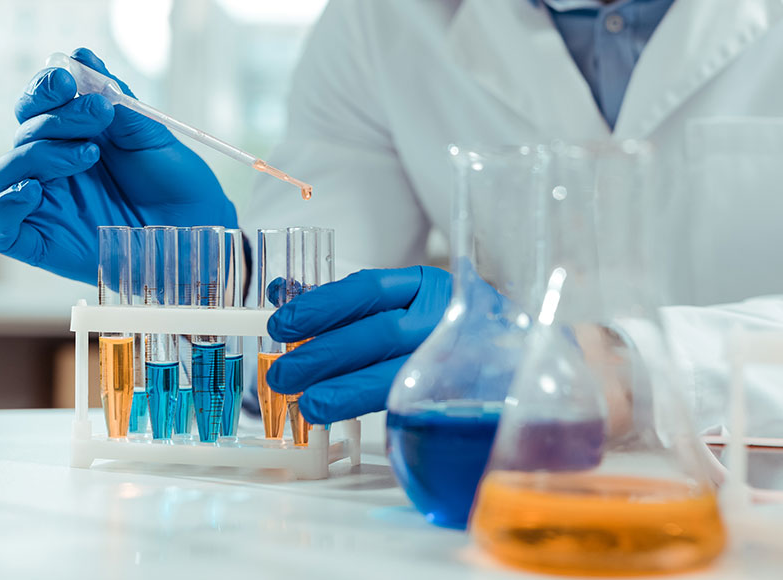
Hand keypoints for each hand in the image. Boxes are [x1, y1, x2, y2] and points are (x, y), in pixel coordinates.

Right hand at [0, 48, 236, 283]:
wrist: (199, 227)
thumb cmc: (177, 183)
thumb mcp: (150, 134)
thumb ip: (115, 100)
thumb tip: (82, 56)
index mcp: (73, 138)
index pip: (35, 107)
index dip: (43, 89)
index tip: (69, 80)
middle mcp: (52, 171)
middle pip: (20, 136)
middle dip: (55, 119)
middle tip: (98, 116)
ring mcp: (45, 207)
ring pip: (1, 174)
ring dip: (36, 154)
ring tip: (88, 154)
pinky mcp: (42, 244)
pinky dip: (4, 207)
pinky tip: (32, 190)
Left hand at [265, 266, 451, 423]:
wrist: (502, 357)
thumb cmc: (438, 327)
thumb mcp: (402, 301)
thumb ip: (345, 302)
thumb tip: (279, 292)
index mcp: (429, 286)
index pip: (369, 290)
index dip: (321, 306)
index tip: (282, 324)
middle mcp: (445, 319)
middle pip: (379, 334)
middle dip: (324, 355)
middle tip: (283, 372)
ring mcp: (455, 357)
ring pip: (394, 373)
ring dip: (342, 390)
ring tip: (306, 402)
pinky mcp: (457, 393)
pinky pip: (406, 400)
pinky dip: (365, 406)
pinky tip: (336, 411)